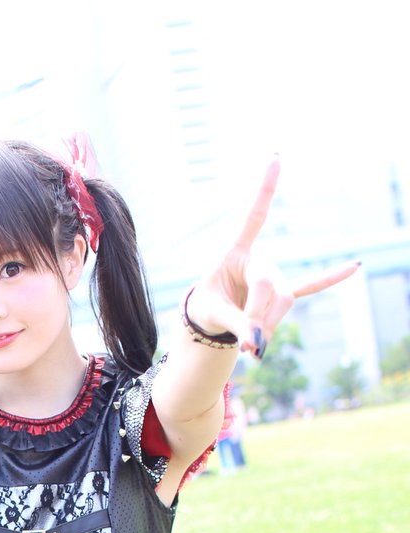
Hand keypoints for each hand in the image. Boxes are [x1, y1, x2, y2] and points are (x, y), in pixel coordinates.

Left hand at [188, 159, 359, 357]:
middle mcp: (259, 260)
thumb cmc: (207, 306)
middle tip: (246, 343)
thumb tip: (257, 341)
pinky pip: (309, 285)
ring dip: (269, 325)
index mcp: (235, 252)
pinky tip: (355, 267)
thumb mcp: (212, 313)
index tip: (276, 159)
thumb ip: (235, 325)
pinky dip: (329, 279)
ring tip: (251, 344)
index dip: (264, 189)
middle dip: (258, 314)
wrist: (212, 317)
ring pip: (283, 300)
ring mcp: (273, 276)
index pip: (254, 217)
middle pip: (271, 285)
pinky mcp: (282, 292)